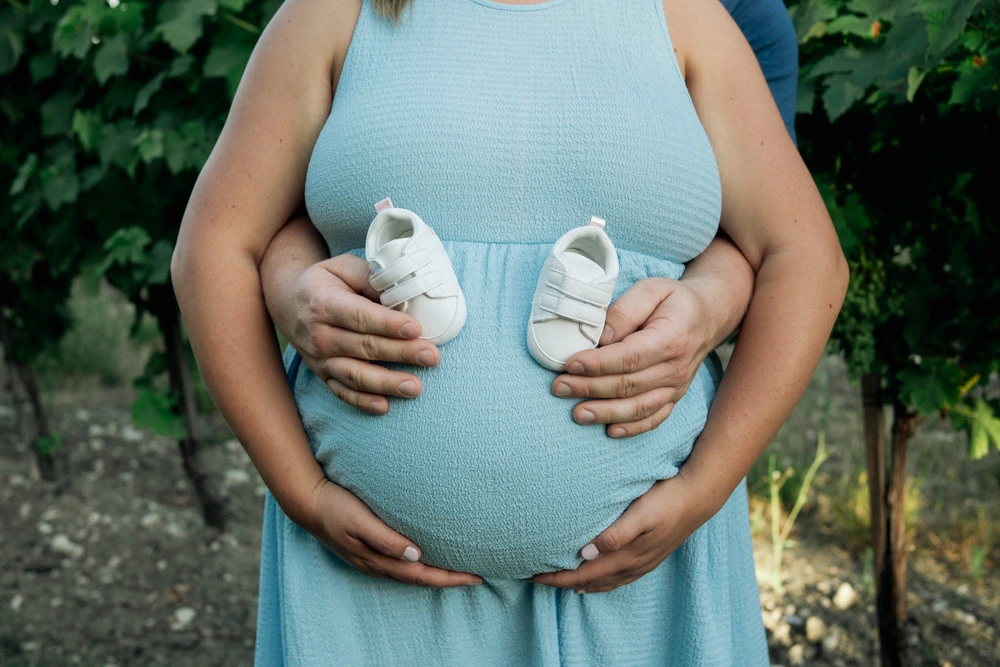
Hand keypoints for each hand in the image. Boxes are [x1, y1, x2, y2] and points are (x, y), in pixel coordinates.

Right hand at [270, 253, 441, 413]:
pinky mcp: (323, 375)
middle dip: (400, 353)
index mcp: (325, 304)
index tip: (415, 329)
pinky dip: (361, 402)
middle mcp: (320, 335)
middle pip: (364, 347)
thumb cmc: (325, 283)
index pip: (360, 317)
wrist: (287, 303)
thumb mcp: (343, 268)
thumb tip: (400, 291)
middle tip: (431, 356)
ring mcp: (320, 359)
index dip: (388, 325)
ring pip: (355, 375)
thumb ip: (370, 278)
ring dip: (386, 383)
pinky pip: (342, 391)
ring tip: (415, 387)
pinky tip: (384, 406)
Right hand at [300, 478, 483, 587]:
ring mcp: (371, 559)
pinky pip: (400, 564)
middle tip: (476, 576)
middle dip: (448, 580)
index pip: (422, 575)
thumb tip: (417, 555)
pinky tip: (424, 557)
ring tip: (456, 570)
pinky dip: (418, 565)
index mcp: (378, 559)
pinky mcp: (367, 549)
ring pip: (410, 573)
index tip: (476, 577)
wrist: (307, 502)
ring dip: (434, 574)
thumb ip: (386, 539)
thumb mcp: (359, 520)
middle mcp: (377, 564)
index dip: (450, 578)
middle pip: (420, 578)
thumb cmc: (335, 506)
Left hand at [529, 470, 715, 592]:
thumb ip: (615, 535)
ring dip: (581, 584)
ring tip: (561, 582)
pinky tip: (595, 578)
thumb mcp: (641, 513)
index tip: (533, 574)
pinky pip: (618, 578)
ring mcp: (642, 563)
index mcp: (626, 556)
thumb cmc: (666, 499)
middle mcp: (633, 565)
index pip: (583, 575)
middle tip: (536, 577)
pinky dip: (601, 582)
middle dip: (562, 582)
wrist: (698, 496)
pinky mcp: (649, 557)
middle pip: (590, 582)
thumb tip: (585, 554)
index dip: (557, 577)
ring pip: (605, 582)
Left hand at [551, 277, 721, 437]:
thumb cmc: (673, 300)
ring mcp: (677, 386)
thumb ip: (624, 310)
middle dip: (590, 388)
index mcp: (671, 338)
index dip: (598, 364)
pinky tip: (609, 430)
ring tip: (577, 413)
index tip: (570, 364)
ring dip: (605, 413)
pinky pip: (654, 418)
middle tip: (559, 387)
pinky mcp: (674, 397)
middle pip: (628, 385)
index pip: (629, 357)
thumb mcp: (651, 289)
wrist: (708, 316)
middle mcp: (676, 368)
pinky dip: (632, 428)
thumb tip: (601, 338)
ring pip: (638, 407)